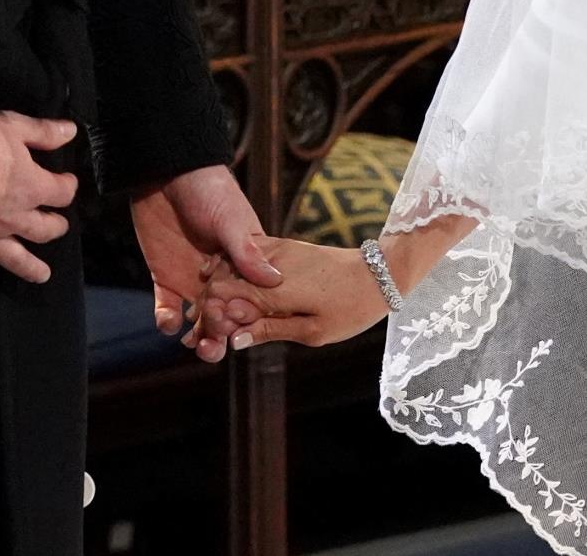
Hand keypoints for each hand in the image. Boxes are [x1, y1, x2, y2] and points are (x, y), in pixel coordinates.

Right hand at [0, 111, 77, 283]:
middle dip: (57, 225)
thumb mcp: (11, 126)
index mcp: (31, 187)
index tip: (67, 182)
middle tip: (59, 223)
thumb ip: (43, 133)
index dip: (68, 186)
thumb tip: (70, 132)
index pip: (62, 193)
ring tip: (43, 274)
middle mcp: (16, 217)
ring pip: (20, 258)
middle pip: (46, 229)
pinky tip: (2, 264)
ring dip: (34, 266)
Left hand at [130, 165, 281, 362]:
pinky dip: (167, 321)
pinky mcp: (165, 278)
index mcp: (245, 264)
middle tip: (213, 347)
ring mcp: (194, 280)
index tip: (238, 327)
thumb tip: (276, 281)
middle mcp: (222, 277)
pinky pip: (167, 309)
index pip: (251, 299)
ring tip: (195, 344)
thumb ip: (247, 251)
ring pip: (200, 321)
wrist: (166, 171)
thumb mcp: (230, 218)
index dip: (247, 317)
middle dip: (222, 335)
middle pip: (227, 316)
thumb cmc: (208, 189)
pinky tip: (169, 321)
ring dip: (199, 337)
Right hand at [194, 236, 392, 350]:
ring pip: (231, 265)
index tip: (213, 339)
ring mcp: (278, 250)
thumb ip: (271, 331)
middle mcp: (271, 263)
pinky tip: (234, 294)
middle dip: (210, 306)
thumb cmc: (351, 309)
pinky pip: (248, 256)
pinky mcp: (285, 246)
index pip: (223, 297)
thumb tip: (234, 340)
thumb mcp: (313, 331)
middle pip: (222, 279)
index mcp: (277, 288)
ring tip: (219, 319)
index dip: (211, 318)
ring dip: (220, 290)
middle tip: (207, 334)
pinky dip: (236, 273)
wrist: (380, 273)